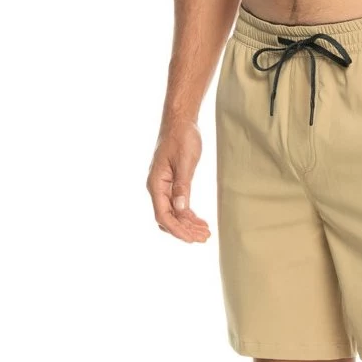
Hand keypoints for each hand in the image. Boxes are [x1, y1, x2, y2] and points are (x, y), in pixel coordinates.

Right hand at [147, 118, 210, 242]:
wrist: (180, 122)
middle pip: (167, 218)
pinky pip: (177, 205)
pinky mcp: (171, 183)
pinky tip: (199, 221)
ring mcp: (163, 186)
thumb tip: (180, 209)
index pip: (163, 215)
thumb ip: (182, 186)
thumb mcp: (185, 162)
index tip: (192, 239)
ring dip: (188, 225)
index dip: (177, 230)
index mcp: (156, 184)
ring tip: (205, 233)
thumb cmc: (182, 138)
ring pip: (173, 214)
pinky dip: (188, 215)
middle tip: (204, 238)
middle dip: (185, 231)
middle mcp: (156, 188)